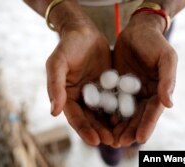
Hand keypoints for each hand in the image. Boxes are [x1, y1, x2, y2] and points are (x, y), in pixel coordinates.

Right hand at [46, 21, 113, 145]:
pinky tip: (131, 117)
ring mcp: (96, 93)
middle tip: (113, 142)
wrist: (84, 32)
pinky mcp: (109, 86)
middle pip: (91, 119)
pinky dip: (121, 109)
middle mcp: (82, 98)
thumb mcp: (57, 63)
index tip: (95, 140)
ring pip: (104, 113)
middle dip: (101, 131)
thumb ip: (55, 86)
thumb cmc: (67, 46)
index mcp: (68, 96)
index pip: (75, 117)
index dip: (84, 129)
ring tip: (123, 135)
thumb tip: (54, 112)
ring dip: (112, 125)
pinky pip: (115, 100)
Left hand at [112, 14, 177, 146]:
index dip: (147, 125)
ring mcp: (129, 91)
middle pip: (137, 116)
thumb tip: (169, 105)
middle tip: (119, 143)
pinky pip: (112, 100)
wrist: (138, 30)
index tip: (140, 139)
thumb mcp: (166, 58)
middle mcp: (144, 94)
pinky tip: (100, 120)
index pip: (153, 111)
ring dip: (117, 126)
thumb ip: (168, 80)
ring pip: (123, 112)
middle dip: (129, 130)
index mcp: (158, 90)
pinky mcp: (117, 85)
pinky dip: (107, 111)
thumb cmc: (155, 43)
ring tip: (109, 138)